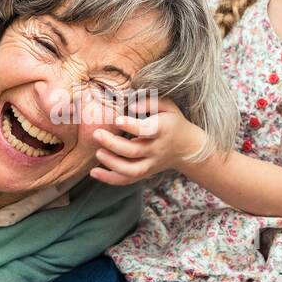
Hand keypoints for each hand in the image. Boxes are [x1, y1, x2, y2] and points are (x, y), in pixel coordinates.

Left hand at [89, 97, 204, 185]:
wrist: (188, 147)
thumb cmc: (173, 121)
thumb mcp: (168, 106)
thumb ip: (150, 102)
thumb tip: (131, 105)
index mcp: (163, 130)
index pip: (147, 130)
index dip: (131, 126)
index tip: (117, 119)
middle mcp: (157, 149)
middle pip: (134, 151)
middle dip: (113, 144)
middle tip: (97, 133)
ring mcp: (151, 164)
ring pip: (131, 170)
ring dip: (112, 164)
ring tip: (98, 152)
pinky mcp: (145, 173)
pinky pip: (127, 180)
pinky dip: (110, 179)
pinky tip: (94, 172)